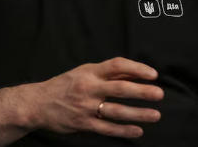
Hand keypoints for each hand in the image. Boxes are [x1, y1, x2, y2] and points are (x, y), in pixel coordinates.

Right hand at [31, 57, 163, 137]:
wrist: (38, 103)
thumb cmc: (65, 85)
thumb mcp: (84, 72)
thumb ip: (108, 73)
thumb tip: (134, 72)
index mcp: (90, 72)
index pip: (117, 65)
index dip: (136, 68)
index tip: (152, 74)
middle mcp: (88, 88)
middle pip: (119, 88)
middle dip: (141, 92)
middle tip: (159, 94)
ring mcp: (85, 107)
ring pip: (116, 111)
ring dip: (138, 114)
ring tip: (155, 115)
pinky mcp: (82, 124)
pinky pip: (106, 128)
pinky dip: (123, 131)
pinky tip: (137, 131)